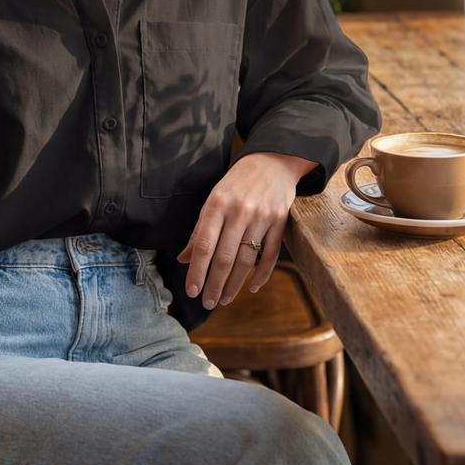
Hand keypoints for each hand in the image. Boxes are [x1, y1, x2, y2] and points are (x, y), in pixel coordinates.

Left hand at [178, 151, 316, 309]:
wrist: (272, 161)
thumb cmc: (237, 183)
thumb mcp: (213, 199)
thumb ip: (199, 230)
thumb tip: (184, 259)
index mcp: (217, 204)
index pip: (203, 245)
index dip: (196, 271)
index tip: (191, 291)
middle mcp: (239, 211)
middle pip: (225, 257)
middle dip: (214, 284)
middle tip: (207, 303)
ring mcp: (262, 216)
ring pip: (246, 259)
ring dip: (235, 284)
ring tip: (225, 299)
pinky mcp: (280, 221)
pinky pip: (271, 254)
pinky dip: (262, 274)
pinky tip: (252, 287)